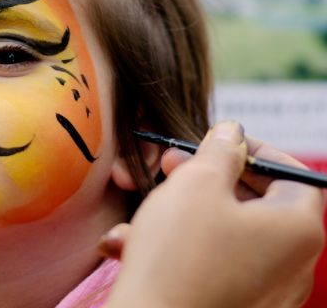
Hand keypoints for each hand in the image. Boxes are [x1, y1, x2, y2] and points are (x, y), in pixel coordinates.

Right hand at [101, 121, 324, 307]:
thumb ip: (220, 150)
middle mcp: (292, 265)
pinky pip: (210, 265)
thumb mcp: (197, 183)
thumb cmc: (179, 252)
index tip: (218, 143)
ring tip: (142, 211)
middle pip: (256, 202)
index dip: (256, 150)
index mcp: (297, 229)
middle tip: (171, 165)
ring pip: (224, 234)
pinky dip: (176, 249)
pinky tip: (128, 245)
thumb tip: (232, 132)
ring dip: (181, 214)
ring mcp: (265, 293)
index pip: (295, 174)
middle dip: (208, 178)